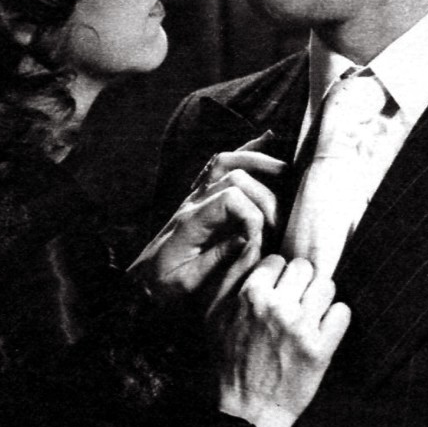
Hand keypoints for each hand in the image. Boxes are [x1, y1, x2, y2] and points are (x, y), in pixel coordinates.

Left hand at [130, 133, 286, 301]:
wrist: (141, 283)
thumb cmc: (163, 286)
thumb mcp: (188, 282)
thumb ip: (218, 259)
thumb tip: (250, 239)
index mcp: (191, 222)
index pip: (231, 199)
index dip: (254, 215)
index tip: (261, 240)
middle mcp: (193, 201)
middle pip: (235, 176)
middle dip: (266, 194)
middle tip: (281, 221)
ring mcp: (195, 195)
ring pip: (226, 160)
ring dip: (258, 160)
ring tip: (287, 170)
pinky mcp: (198, 196)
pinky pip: (219, 163)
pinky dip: (244, 150)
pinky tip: (266, 140)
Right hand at [213, 255, 350, 426]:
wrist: (248, 409)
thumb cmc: (228, 358)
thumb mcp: (214, 314)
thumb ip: (231, 276)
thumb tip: (251, 243)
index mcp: (249, 295)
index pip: (278, 260)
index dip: (277, 274)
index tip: (276, 289)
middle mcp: (277, 307)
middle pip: (304, 267)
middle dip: (300, 281)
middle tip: (294, 298)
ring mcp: (301, 328)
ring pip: (326, 286)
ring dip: (319, 297)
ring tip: (309, 312)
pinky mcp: (321, 349)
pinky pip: (342, 312)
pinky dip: (335, 318)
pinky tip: (322, 327)